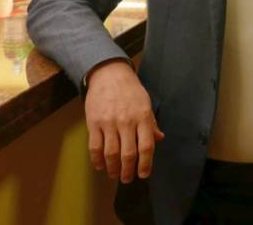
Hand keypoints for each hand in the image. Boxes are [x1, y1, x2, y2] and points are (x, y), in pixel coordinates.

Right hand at [85, 59, 164, 182]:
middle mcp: (126, 121)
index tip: (144, 174)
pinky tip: (100, 166)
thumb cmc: (130, 90)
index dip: (146, 164)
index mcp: (142, 116)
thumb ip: (151, 123)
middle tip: (127, 179)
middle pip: (128, 153)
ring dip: (112, 168)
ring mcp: (109, 122)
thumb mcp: (146, 103)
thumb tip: (159, 139)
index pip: (146, 146)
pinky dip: (97, 160)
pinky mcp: (93, 123)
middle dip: (128, 171)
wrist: (109, 74)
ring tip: (114, 175)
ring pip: (111, 153)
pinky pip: (95, 146)